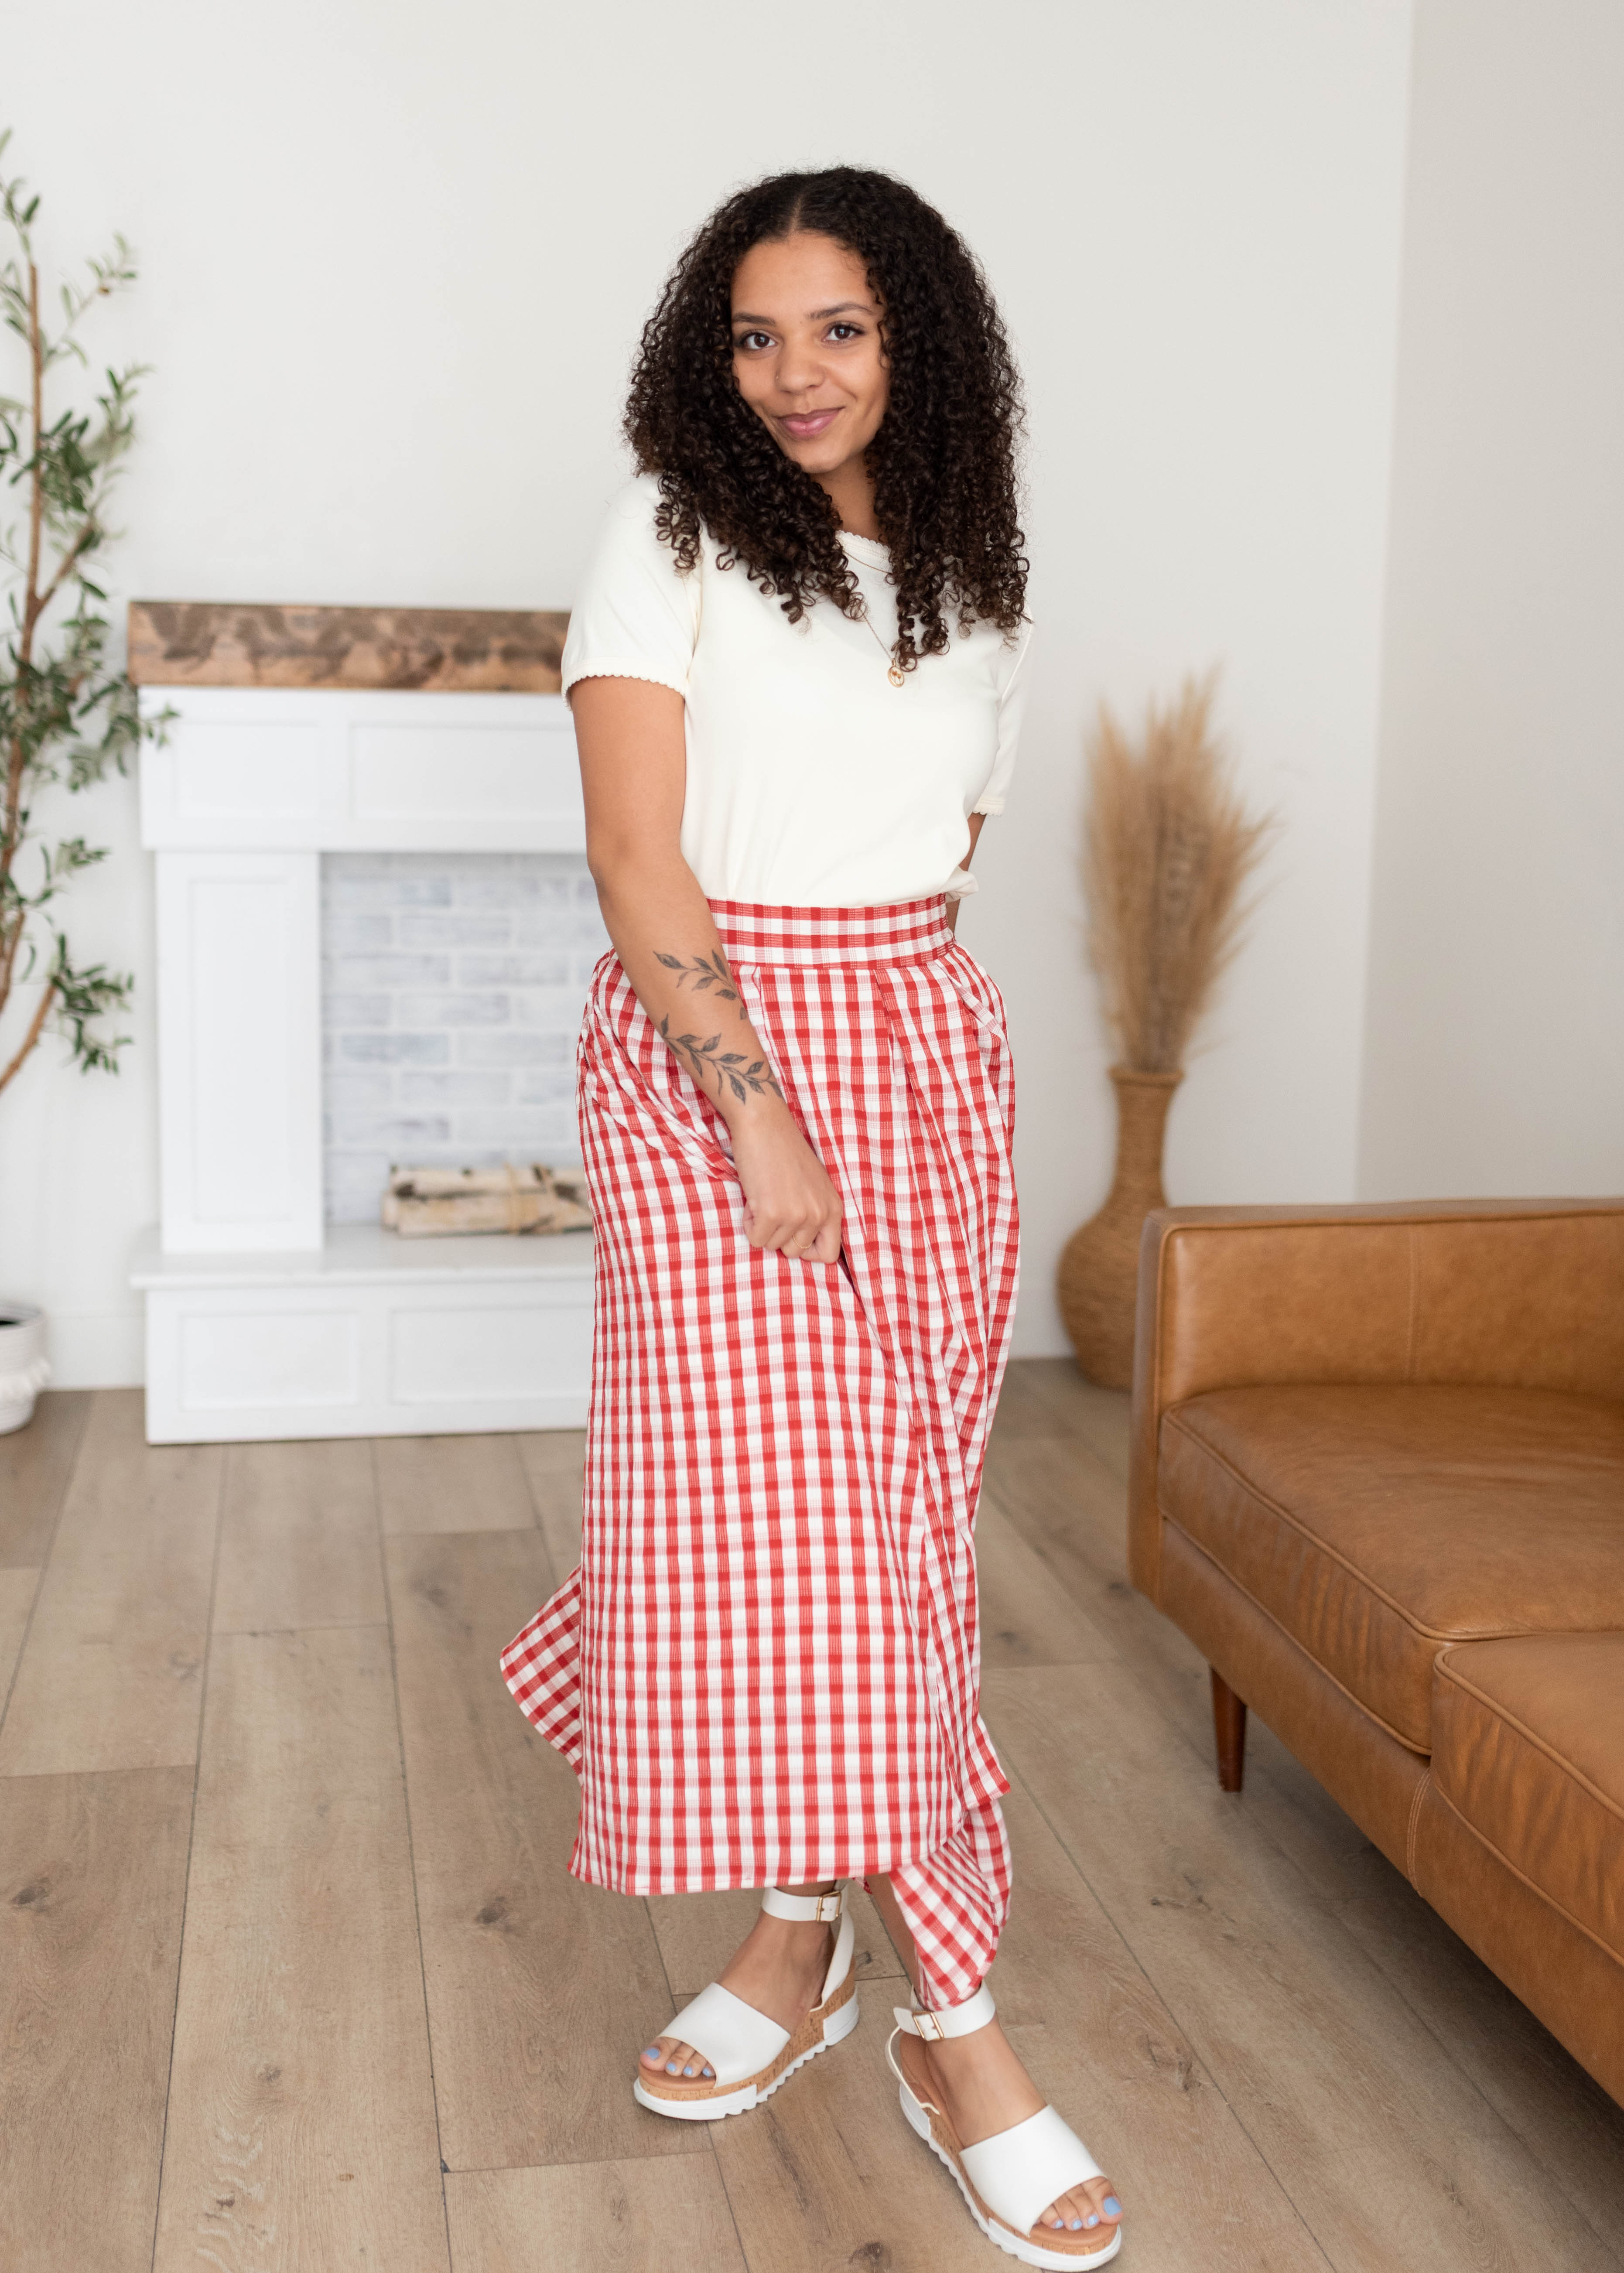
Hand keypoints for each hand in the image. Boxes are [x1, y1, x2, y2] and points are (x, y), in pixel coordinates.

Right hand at [729, 1105, 842, 1262]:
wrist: (764, 1125)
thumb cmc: (785, 1152)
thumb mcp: (814, 1185)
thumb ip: (815, 1214)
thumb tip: (802, 1248)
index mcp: (833, 1208)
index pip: (828, 1254)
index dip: (807, 1252)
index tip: (792, 1237)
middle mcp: (819, 1214)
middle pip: (795, 1252)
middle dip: (779, 1236)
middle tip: (773, 1206)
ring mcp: (797, 1215)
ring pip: (772, 1246)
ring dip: (762, 1226)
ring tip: (764, 1197)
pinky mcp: (772, 1214)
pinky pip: (755, 1239)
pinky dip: (748, 1223)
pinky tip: (753, 1200)